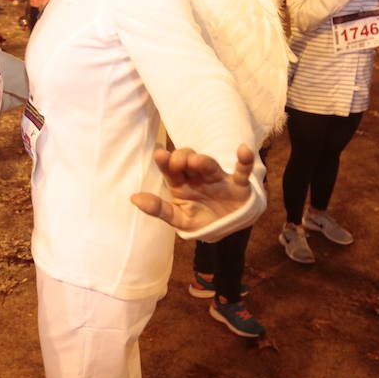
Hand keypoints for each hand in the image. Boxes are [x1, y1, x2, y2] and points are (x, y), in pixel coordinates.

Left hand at [129, 144, 256, 231]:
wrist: (228, 228)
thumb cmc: (200, 220)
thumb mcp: (178, 218)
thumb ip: (158, 209)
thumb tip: (134, 197)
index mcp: (181, 184)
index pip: (171, 169)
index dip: (165, 161)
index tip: (160, 154)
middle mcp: (198, 177)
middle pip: (189, 160)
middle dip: (182, 158)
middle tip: (177, 162)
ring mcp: (218, 179)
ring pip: (210, 165)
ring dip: (204, 161)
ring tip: (195, 161)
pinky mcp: (238, 186)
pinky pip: (242, 172)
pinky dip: (244, 161)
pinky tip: (243, 150)